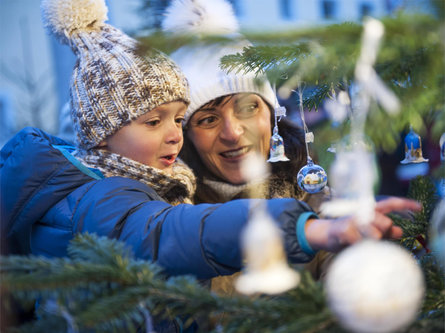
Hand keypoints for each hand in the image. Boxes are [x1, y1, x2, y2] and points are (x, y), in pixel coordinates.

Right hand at [305, 197, 421, 252]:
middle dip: (384, 233)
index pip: (389, 204)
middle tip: (374, 238)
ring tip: (359, 242)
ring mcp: (353, 219)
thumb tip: (400, 231)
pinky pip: (360, 242)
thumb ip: (383, 230)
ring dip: (369, 242)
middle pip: (386, 222)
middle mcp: (361, 211)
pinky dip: (358, 246)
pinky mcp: (344, 229)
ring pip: (375, 234)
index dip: (405, 204)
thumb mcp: (367, 231)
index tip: (420, 208)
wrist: (324, 234)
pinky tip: (350, 244)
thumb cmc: (348, 233)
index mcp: (368, 210)